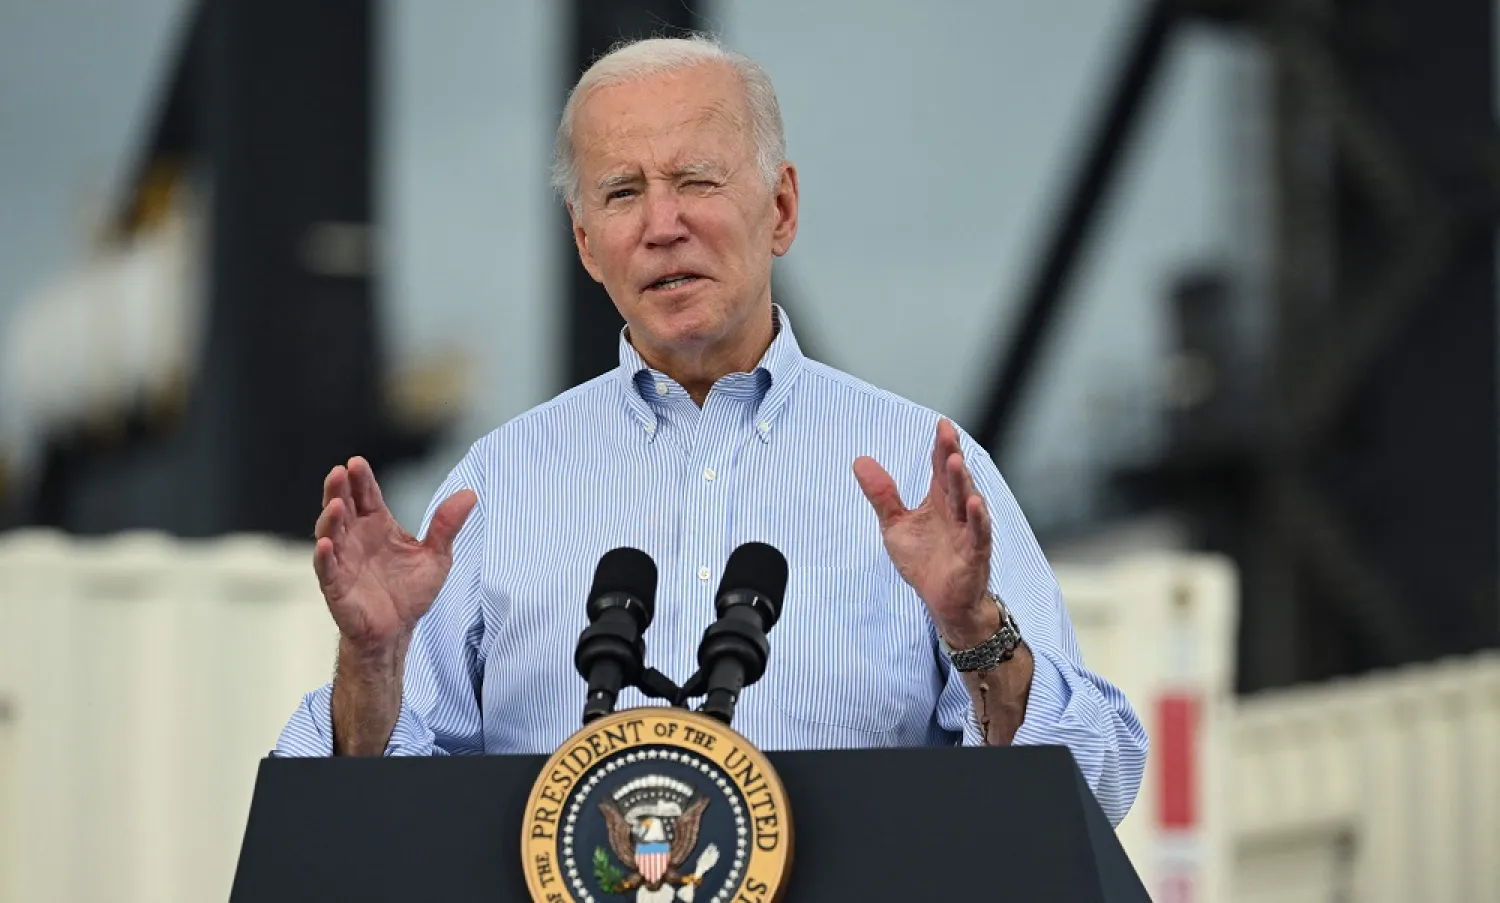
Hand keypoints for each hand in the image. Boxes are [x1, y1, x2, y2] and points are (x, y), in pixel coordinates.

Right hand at [313, 456, 476, 653]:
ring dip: (329, 518)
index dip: (361, 480)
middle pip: (343, 507)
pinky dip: (324, 556)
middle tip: (340, 471)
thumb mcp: (436, 556)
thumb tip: (470, 493)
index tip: (357, 462)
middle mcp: (356, 538)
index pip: (366, 496)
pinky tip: (326, 544)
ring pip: (330, 533)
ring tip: (335, 503)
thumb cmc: (411, 591)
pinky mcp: (336, 586)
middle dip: (339, 489)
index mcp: (378, 525)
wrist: (398, 631)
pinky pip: (326, 569)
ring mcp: (343, 560)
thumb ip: (447, 525)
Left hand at [853, 418, 996, 646]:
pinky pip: (978, 533)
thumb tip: (860, 461)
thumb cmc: (925, 561)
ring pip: (967, 501)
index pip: (940, 467)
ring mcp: (968, 531)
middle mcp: (956, 510)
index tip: (940, 423)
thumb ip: (882, 495)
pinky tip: (975, 503)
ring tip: (954, 459)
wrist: (943, 602)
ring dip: (963, 480)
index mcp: (940, 500)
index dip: (941, 446)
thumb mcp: (895, 525)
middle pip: (954, 477)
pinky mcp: (974, 553)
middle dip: (951, 454)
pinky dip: (978, 519)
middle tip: (946, 432)